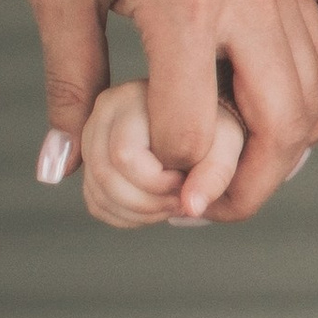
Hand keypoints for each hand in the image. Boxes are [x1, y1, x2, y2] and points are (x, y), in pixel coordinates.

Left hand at [17, 0, 317, 216]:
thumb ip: (70, 82)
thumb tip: (58, 165)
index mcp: (186, 1)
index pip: (191, 129)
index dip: (162, 173)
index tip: (136, 183)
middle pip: (285, 128)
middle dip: (248, 188)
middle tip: (204, 212)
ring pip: (316, 95)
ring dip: (282, 152)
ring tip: (231, 177)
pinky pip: (317, 55)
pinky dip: (299, 103)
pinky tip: (256, 121)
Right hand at [79, 74, 250, 229]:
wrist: (201, 126)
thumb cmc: (214, 129)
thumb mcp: (226, 143)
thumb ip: (215, 172)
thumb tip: (192, 208)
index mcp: (128, 100)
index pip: (124, 155)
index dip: (157, 182)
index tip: (186, 178)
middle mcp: (101, 117)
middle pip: (105, 178)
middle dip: (148, 203)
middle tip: (180, 200)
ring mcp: (91, 142)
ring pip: (99, 196)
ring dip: (139, 214)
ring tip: (172, 203)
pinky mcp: (92, 165)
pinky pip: (97, 204)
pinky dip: (127, 217)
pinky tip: (155, 208)